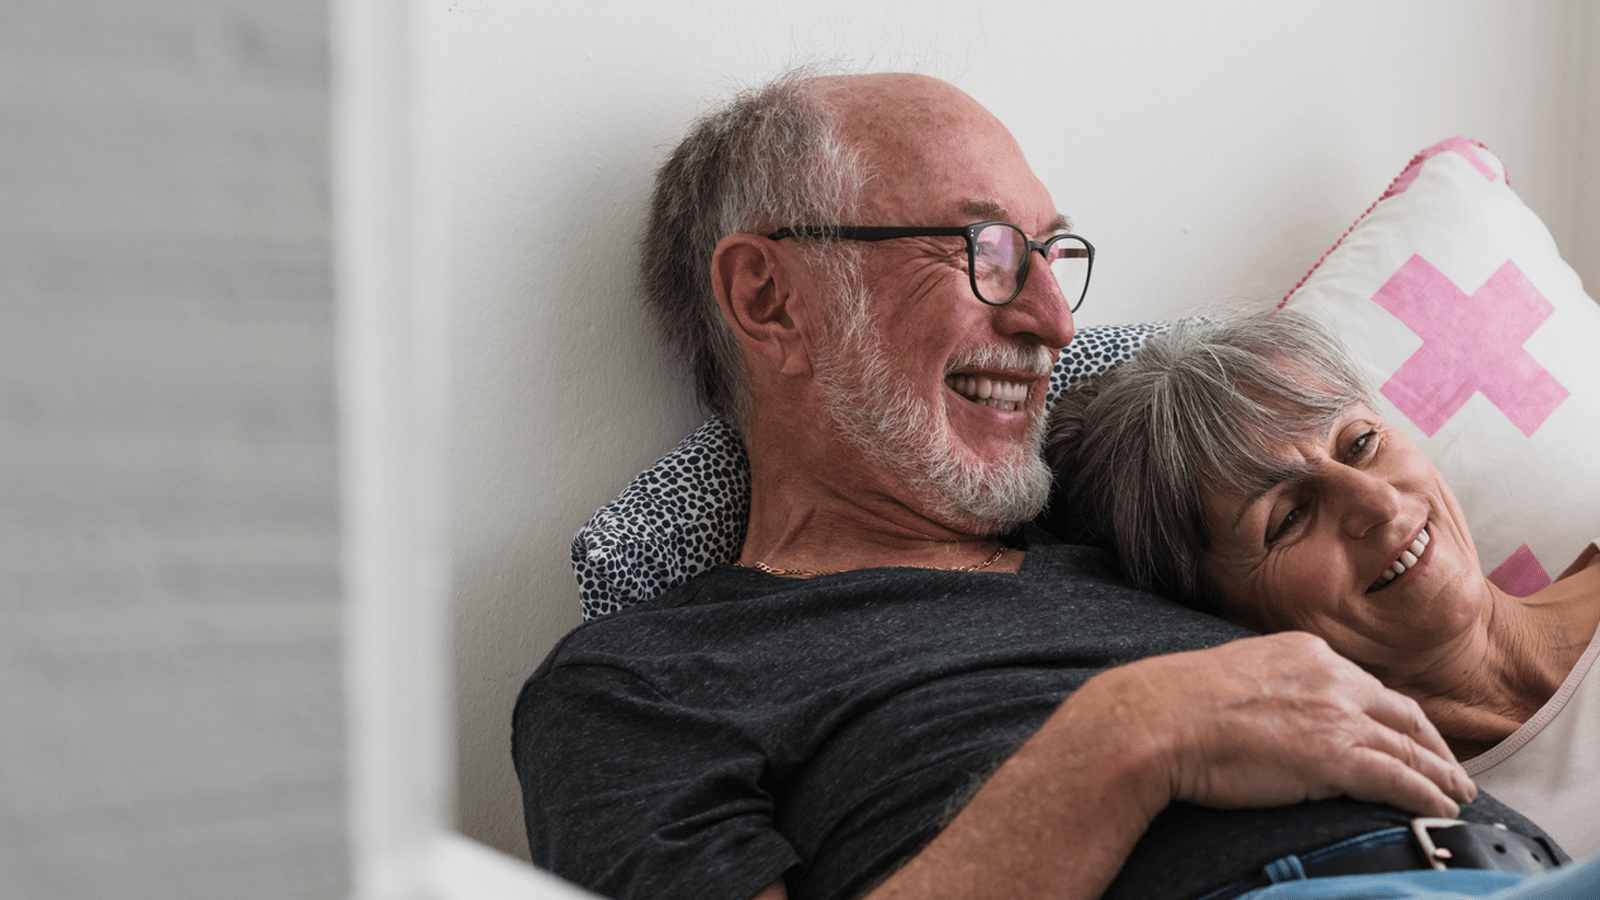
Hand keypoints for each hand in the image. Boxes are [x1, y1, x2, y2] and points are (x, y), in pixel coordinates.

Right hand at [1117, 631, 1474, 816]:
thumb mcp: (1232, 674)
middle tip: (1451, 766)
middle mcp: (1331, 677)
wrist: (1157, 718)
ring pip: (1408, 749)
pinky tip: (1442, 809)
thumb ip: (1266, 685)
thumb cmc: (1176, 703)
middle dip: (1433, 743)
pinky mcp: (1334, 758)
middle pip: (1401, 713)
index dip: (1393, 714)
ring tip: (1459, 794)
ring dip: (1440, 775)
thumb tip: (1268, 709)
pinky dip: (1427, 796)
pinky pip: (1398, 780)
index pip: (1365, 685)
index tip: (1405, 732)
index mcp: (1305, 652)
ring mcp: (1336, 716)